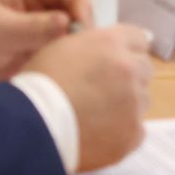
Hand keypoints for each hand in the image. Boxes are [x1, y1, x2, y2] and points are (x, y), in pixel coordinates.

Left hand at [0, 0, 92, 92]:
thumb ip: (32, 26)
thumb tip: (70, 23)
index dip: (79, 1)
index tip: (82, 25)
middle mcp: (35, 4)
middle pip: (72, 6)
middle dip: (82, 23)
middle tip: (85, 46)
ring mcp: (36, 28)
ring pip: (69, 29)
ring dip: (77, 41)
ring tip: (81, 59)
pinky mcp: (35, 50)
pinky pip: (59, 49)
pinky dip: (67, 56)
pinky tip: (70, 67)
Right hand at [25, 24, 153, 172]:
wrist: (31, 126)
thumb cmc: (39, 84)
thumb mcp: (62, 48)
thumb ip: (91, 43)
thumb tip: (111, 46)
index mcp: (111, 43)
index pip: (138, 39)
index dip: (124, 50)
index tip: (112, 63)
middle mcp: (129, 68)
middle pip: (143, 68)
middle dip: (129, 77)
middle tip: (102, 91)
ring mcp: (134, 102)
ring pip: (142, 99)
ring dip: (127, 104)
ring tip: (96, 116)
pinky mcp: (132, 133)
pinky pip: (136, 130)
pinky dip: (122, 132)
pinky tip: (99, 135)